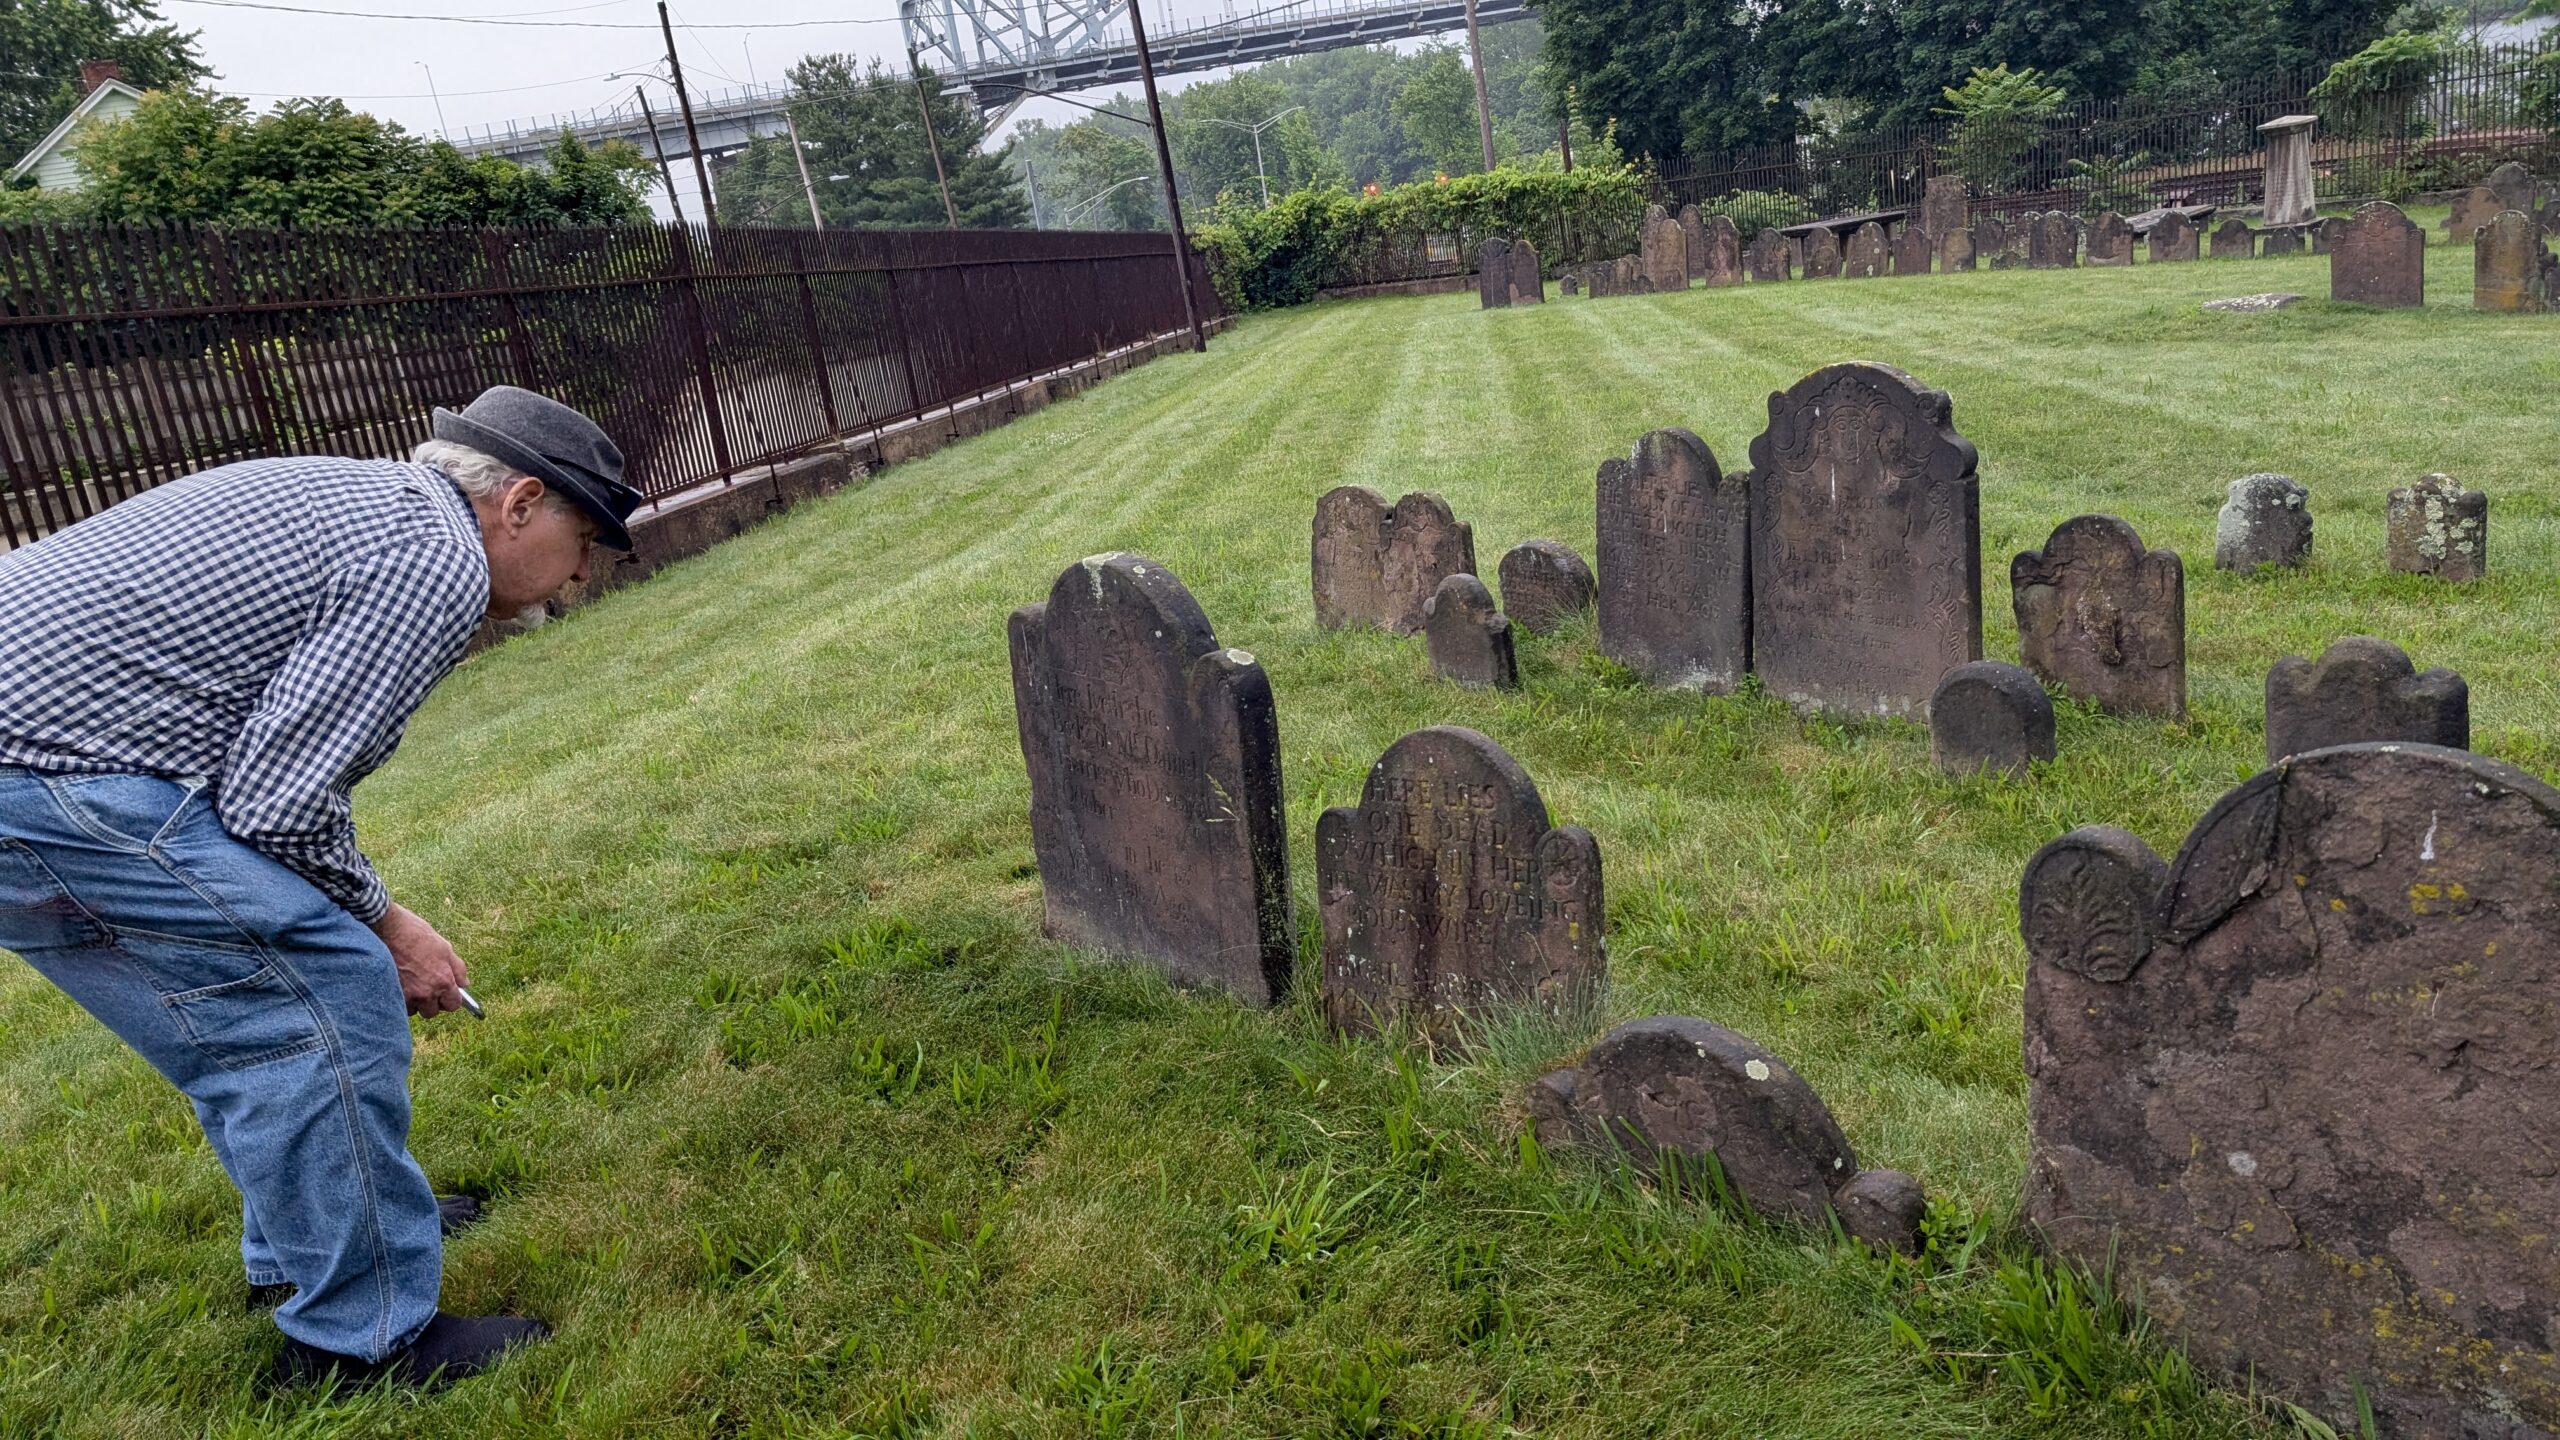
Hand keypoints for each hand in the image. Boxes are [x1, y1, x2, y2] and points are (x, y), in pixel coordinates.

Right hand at [369, 902, 470, 1017]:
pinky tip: (400, 984)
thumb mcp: (444, 947)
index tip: (446, 995)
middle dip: (432, 1003)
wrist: (389, 928)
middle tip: (427, 988)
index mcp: (443, 980)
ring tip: (411, 984)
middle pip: (432, 1012)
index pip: (453, 1005)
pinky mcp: (391, 993)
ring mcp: (407, 994)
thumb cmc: (417, 934)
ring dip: (414, 1002)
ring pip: (414, 1010)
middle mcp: (426, 992)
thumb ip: (457, 968)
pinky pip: (399, 1005)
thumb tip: (465, 984)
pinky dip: (400, 999)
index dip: (450, 1000)